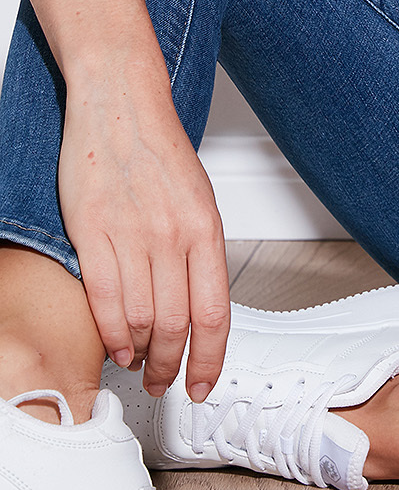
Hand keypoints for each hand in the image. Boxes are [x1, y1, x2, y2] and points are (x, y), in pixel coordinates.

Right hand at [57, 68, 229, 400]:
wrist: (121, 105)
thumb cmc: (159, 151)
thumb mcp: (199, 200)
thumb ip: (200, 253)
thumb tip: (200, 308)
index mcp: (206, 228)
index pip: (214, 312)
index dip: (209, 358)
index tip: (202, 384)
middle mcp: (172, 235)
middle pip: (176, 325)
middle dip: (172, 366)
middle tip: (166, 382)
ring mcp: (131, 234)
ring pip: (140, 320)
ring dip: (141, 354)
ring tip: (140, 365)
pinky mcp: (92, 232)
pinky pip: (104, 299)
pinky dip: (111, 333)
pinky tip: (117, 345)